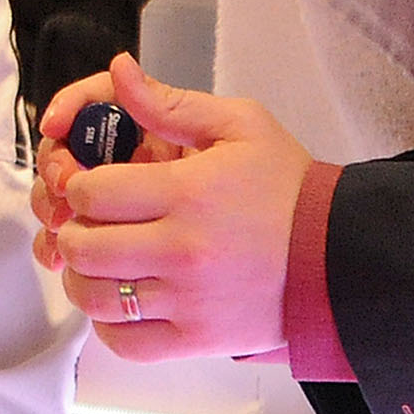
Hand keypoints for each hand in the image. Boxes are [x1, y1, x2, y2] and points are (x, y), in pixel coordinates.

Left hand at [32, 54, 311, 363]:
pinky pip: (127, 344)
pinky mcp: (198, 340)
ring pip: (97, 298)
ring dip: (82, 277)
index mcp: (188, 192)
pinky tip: (121, 300)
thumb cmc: (286, 185)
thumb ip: (169, 102)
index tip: (93, 184)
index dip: (79, 183)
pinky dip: (109, 325)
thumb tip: (119, 70)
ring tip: (98, 261)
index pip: (93, 192)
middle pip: (85, 247)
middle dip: (74, 228)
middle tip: (88, 222)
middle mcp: (183, 250)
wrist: (339, 255)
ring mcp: (189, 302)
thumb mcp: (239, 125)